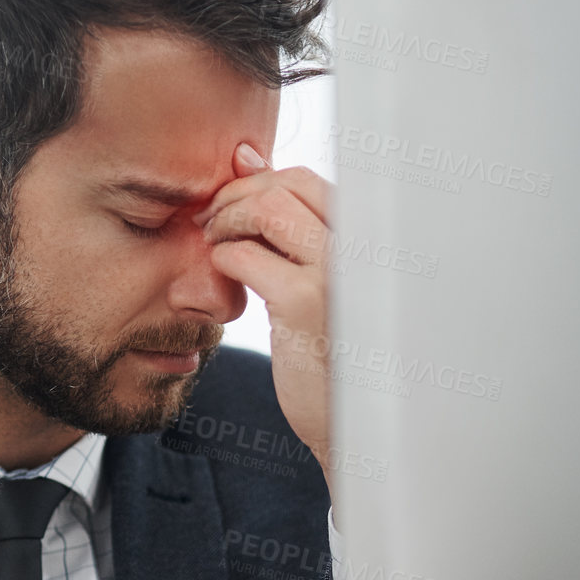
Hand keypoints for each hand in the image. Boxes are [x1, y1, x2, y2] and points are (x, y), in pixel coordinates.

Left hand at [198, 144, 335, 500]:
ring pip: (266, 208)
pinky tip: (223, 278)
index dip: (258, 182)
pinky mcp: (305, 303)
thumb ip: (291, 224)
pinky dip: (222, 258)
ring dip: (226, 221)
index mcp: (368, 239)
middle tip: (210, 223)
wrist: (357, 424)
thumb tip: (245, 155)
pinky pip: (245, 254)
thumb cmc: (334, 351)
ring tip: (213, 245)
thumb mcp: (321, 280)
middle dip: (236, 196)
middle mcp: (361, 247)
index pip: (305, 178)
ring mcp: (336, 272)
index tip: (230, 205)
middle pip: (286, 183)